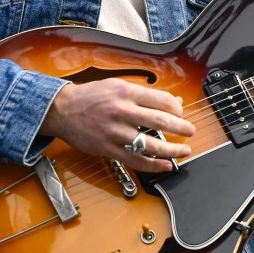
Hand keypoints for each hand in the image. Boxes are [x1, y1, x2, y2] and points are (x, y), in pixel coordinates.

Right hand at [39, 78, 194, 172]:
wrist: (63, 110)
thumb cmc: (91, 96)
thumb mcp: (118, 86)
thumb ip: (145, 95)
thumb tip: (172, 102)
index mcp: (126, 91)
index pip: (161, 100)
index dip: (177, 109)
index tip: (181, 113)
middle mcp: (122, 111)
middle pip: (161, 122)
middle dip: (181, 129)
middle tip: (190, 132)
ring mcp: (115, 132)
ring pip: (151, 145)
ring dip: (172, 150)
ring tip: (184, 151)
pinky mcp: (108, 149)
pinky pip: (136, 161)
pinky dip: (154, 165)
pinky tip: (165, 166)